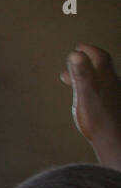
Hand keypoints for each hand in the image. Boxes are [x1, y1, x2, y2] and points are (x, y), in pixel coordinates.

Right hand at [59, 44, 120, 164]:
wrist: (114, 140)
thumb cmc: (98, 119)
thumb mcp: (85, 95)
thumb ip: (81, 74)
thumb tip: (75, 54)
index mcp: (105, 79)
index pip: (99, 57)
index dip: (89, 50)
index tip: (79, 48)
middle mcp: (112, 84)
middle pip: (101, 67)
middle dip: (88, 61)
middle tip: (76, 58)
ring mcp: (112, 95)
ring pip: (100, 79)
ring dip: (87, 75)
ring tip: (73, 78)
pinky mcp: (111, 106)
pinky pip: (100, 91)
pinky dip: (90, 87)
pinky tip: (85, 97)